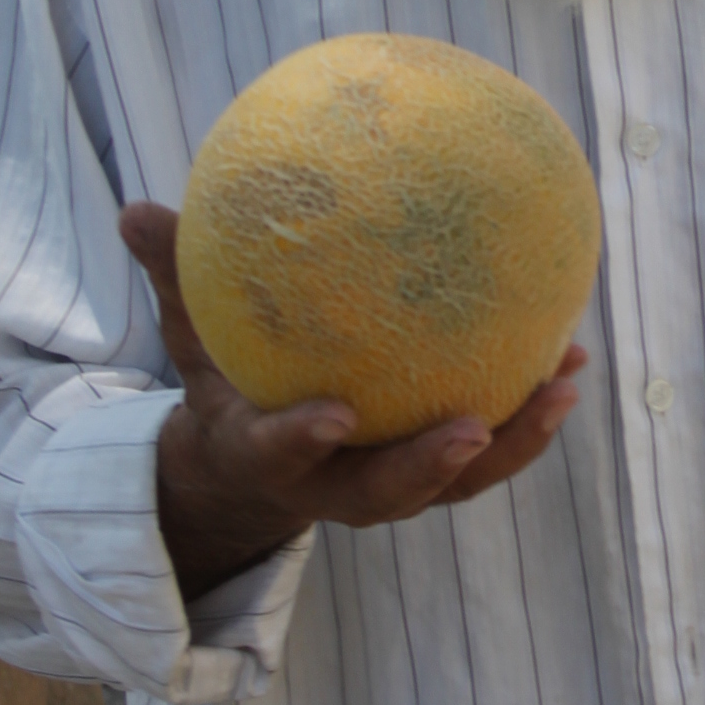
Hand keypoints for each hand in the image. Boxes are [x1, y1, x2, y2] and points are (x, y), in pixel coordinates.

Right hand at [120, 202, 585, 601]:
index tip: (334, 413)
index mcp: (267, 456)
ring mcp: (390, 488)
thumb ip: (172, 277)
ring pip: (455, 485)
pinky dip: (529, 416)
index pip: (280, 454)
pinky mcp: (434, 476)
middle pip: (385, 495)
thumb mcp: (192, 339)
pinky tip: (570, 361)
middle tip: (472, 426)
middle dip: (428, 468)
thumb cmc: (228, 387)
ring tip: (560, 386)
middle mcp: (333, 487)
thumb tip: (134, 208)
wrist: (253, 471)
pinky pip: (488, 454)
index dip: (304, 440)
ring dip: (511, 444)